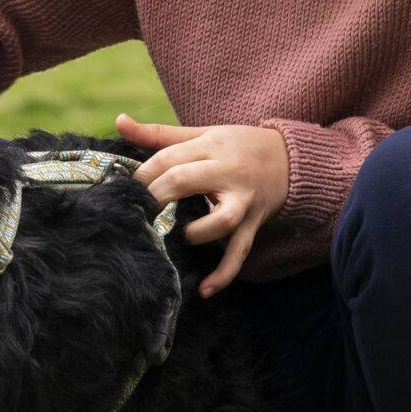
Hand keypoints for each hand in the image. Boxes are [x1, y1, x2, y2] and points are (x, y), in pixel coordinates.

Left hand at [115, 113, 288, 297]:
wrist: (290, 159)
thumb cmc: (238, 146)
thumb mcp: (202, 134)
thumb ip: (159, 133)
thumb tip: (119, 122)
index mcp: (212, 146)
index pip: (168, 158)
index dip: (143, 176)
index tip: (128, 191)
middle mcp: (228, 172)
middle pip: (184, 180)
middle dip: (156, 198)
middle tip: (139, 214)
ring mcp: (243, 201)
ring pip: (220, 220)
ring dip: (194, 232)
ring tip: (178, 235)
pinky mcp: (253, 224)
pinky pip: (239, 252)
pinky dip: (223, 274)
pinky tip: (204, 289)